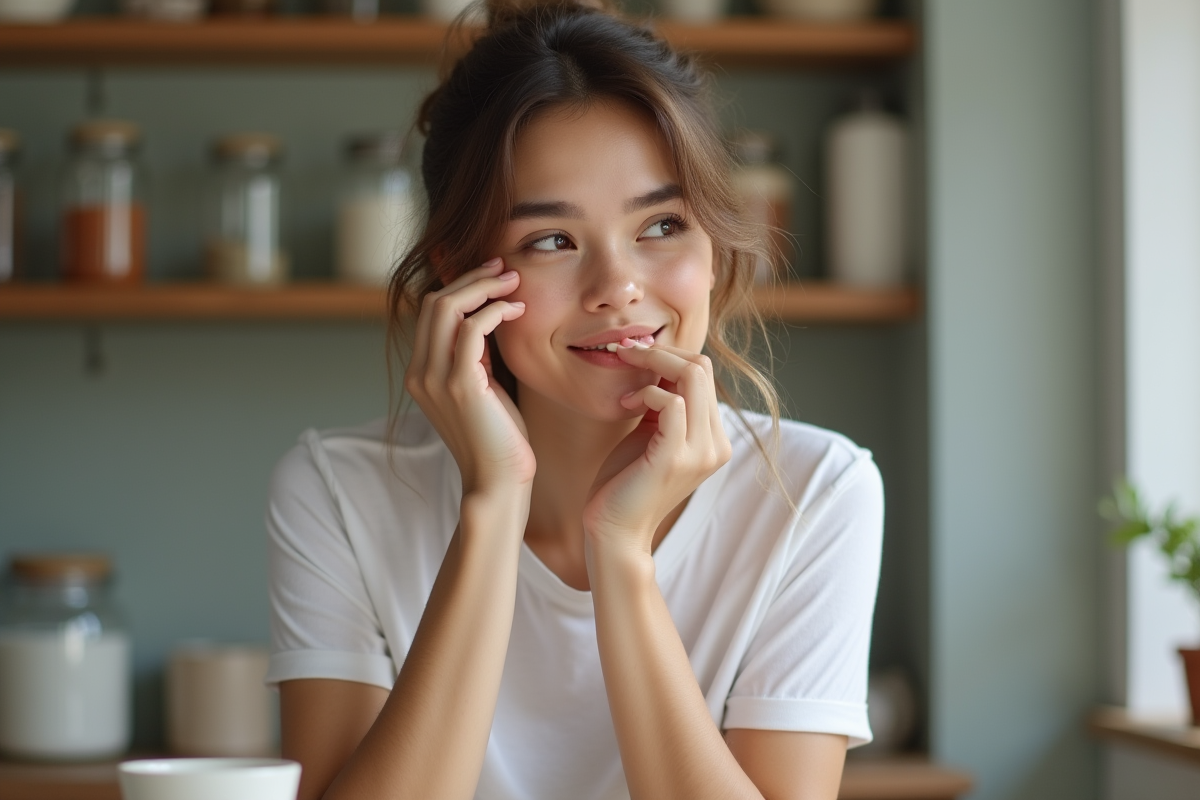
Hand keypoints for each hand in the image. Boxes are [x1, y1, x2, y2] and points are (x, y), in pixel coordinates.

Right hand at [405, 258, 534, 496]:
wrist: (498, 483)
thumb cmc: (500, 439)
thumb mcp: (482, 389)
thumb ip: (476, 358)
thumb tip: (487, 320)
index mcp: (421, 373)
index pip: (431, 312)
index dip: (461, 286)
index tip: (494, 275)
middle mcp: (420, 373)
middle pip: (434, 301)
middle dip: (472, 278)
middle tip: (505, 268)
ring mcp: (435, 378)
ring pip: (447, 307)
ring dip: (483, 287)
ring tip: (513, 282)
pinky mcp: (459, 385)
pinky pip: (470, 329)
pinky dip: (494, 310)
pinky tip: (517, 311)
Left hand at [582, 342, 731, 552]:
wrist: (615, 531)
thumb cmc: (626, 482)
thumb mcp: (652, 433)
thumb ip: (663, 403)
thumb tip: (658, 363)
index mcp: (714, 437)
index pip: (704, 373)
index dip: (668, 355)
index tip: (635, 353)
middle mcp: (717, 444)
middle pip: (702, 367)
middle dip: (659, 352)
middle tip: (626, 353)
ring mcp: (700, 452)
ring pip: (692, 377)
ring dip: (651, 367)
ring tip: (625, 389)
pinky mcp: (675, 458)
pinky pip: (672, 403)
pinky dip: (646, 394)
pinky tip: (626, 407)